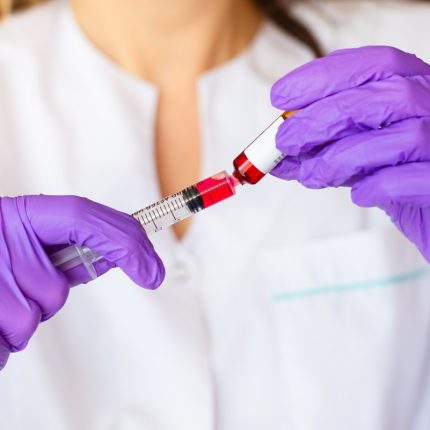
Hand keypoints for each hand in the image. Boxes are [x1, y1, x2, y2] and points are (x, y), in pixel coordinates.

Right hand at [0, 195, 164, 369]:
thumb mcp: (25, 238)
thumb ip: (69, 245)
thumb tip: (140, 262)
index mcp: (17, 215)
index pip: (81, 217)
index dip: (122, 241)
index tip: (153, 273)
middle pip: (54, 290)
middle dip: (44, 297)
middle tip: (12, 283)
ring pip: (29, 321)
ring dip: (17, 320)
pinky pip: (3, 346)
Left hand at [270, 46, 429, 261]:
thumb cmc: (400, 180)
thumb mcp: (360, 158)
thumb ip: (326, 150)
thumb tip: (277, 153)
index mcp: (418, 91)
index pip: (376, 63)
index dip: (324, 76)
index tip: (281, 96)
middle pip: (386, 95)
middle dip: (323, 116)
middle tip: (285, 141)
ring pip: (404, 135)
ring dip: (342, 156)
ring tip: (312, 175)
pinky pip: (414, 179)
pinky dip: (377, 186)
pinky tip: (358, 194)